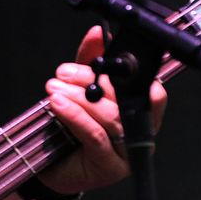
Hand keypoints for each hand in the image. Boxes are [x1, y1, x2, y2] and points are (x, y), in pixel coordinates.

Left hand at [36, 26, 167, 196]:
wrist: (49, 165)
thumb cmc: (69, 127)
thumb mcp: (80, 88)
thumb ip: (91, 60)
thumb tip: (97, 33)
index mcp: (140, 112)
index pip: (152, 91)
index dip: (135, 75)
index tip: (106, 61)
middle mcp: (140, 133)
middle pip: (126, 100)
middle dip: (92, 80)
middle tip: (63, 74)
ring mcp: (127, 152)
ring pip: (110, 117)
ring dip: (79, 98)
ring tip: (54, 89)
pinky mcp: (110, 166)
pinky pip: (95, 135)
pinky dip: (75, 116)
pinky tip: (57, 105)